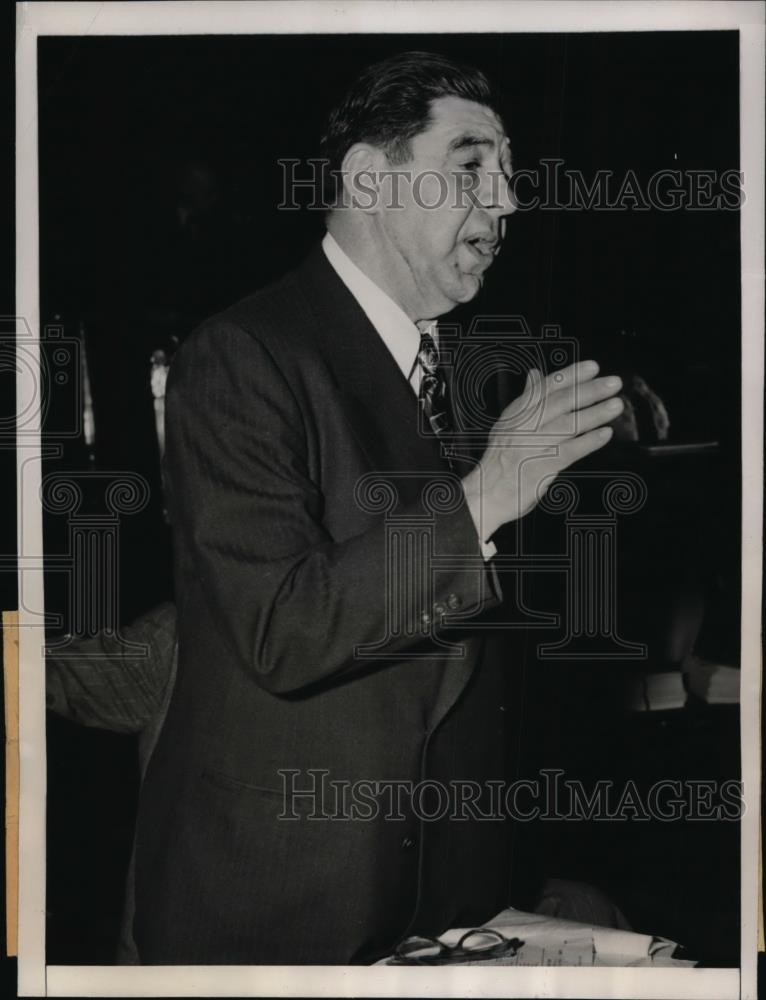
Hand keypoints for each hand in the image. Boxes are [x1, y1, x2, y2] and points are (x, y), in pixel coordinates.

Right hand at [462, 361, 622, 538]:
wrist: (485, 494)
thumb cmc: (500, 461)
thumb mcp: (507, 424)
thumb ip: (526, 399)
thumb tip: (535, 374)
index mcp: (516, 414)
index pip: (546, 388)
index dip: (571, 375)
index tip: (592, 367)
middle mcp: (523, 427)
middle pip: (560, 402)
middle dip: (589, 390)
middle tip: (612, 383)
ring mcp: (530, 447)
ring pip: (567, 425)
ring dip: (594, 413)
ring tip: (615, 406)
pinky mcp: (539, 467)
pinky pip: (568, 451)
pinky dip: (588, 442)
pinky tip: (604, 434)